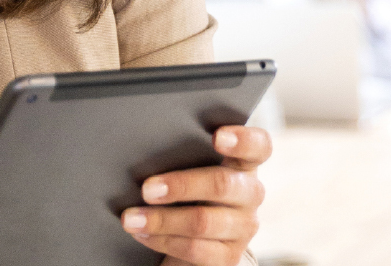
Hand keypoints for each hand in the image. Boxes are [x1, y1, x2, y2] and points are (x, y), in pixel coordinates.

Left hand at [121, 125, 270, 265]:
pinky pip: (195, 249)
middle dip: (181, 185)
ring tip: (131, 218)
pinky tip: (143, 234)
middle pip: (223, 184)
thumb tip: (145, 148)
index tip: (217, 137)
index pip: (259, 147)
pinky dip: (163, 241)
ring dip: (162, 220)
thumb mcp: (193, 172)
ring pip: (203, 221)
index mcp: (244, 165)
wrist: (198, 242)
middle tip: (147, 189)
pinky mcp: (229, 257)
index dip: (243, 140)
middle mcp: (250, 194)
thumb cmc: (189, 194)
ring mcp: (243, 228)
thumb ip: (186, 157)